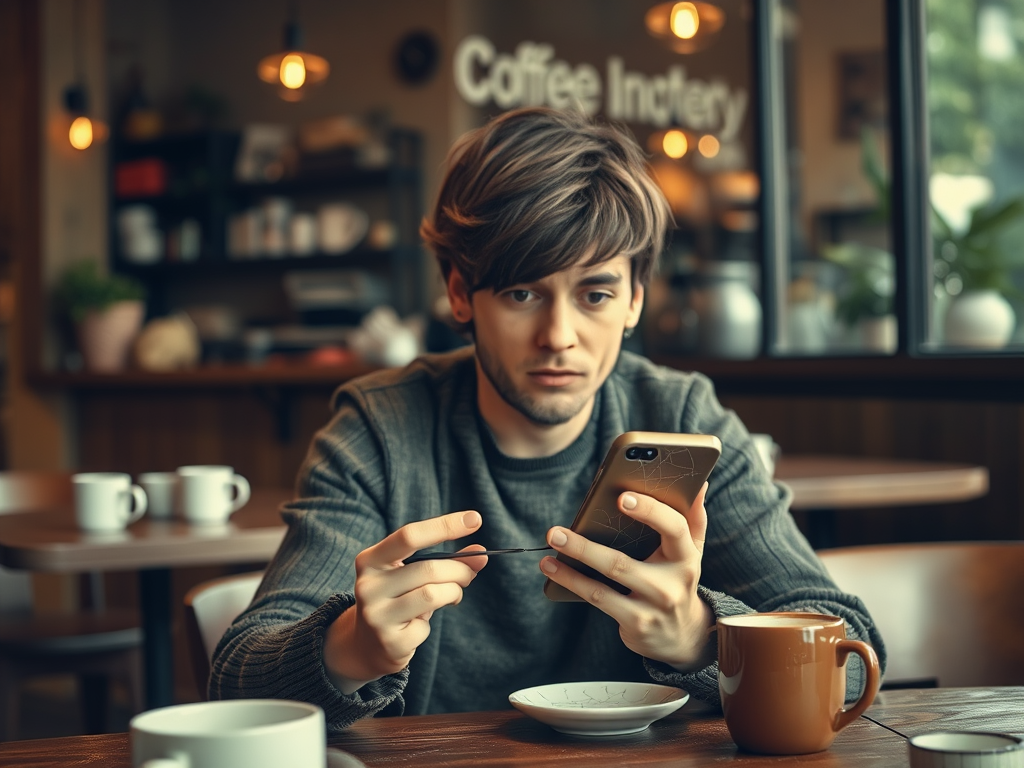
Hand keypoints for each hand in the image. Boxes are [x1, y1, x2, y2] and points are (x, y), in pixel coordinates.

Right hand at [324, 511, 487, 683]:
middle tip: (470, 574)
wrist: (367, 646)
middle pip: (429, 568)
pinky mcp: (389, 641)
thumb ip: (444, 560)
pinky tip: (419, 624)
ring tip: (453, 596)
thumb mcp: (413, 574)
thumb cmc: (398, 599)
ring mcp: (376, 615)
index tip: (476, 518)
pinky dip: (430, 624)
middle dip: (460, 570)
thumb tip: (480, 554)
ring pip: (432, 595)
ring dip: (453, 593)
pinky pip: (426, 626)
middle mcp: (368, 585)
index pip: (410, 535)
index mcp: (370, 560)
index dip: (444, 526)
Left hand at [539, 483, 713, 669]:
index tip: (622, 497)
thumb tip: (700, 483)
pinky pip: (598, 598)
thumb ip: (694, 517)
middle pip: (622, 563)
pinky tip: (552, 566)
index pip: (674, 528)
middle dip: (585, 546)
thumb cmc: (678, 579)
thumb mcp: (692, 551)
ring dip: (572, 564)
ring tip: (551, 543)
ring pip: (604, 583)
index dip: (650, 512)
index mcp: (687, 556)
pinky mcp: (636, 623)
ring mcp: (652, 606)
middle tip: (557, 531)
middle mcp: (672, 584)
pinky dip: (572, 581)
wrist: (683, 636)